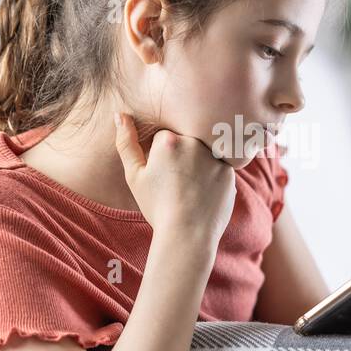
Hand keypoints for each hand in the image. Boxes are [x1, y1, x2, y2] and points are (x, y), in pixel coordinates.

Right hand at [113, 110, 235, 244]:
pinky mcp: (230, 171)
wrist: (188, 235)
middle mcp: (194, 142)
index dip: (160, 155)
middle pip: (186, 140)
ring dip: (198, 164)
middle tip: (176, 183)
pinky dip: (212, 177)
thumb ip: (126, 142)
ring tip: (190, 190)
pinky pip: (219, 167)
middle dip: (181, 156)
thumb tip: (120, 114)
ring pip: (204, 153)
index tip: (161, 174)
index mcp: (168, 139)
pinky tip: (203, 194)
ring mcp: (215, 155)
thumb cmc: (156, 206)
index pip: (164, 136)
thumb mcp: (134, 176)